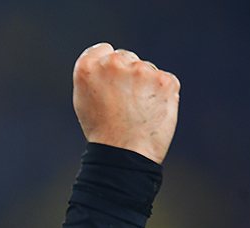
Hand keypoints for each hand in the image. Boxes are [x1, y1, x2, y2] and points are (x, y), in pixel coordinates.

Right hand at [72, 42, 179, 163]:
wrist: (124, 154)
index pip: (103, 50)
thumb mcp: (85, 100)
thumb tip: (112, 60)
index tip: (109, 84)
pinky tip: (151, 112)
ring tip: (136, 112)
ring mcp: (141, 69)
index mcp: (87, 67)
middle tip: (123, 105)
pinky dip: (162, 95)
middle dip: (127, 75)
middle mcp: (113, 63)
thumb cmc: (102, 131)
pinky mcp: (165, 80)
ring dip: (145, 85)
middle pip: (126, 57)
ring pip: (146, 69)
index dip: (107, 68)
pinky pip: (165, 81)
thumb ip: (95, 75)